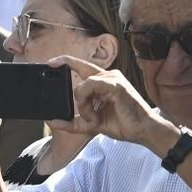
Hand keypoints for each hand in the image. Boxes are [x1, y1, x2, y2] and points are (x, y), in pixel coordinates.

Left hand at [48, 55, 172, 148]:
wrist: (142, 131)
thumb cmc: (122, 124)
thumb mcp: (91, 123)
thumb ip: (71, 122)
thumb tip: (51, 121)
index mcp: (102, 82)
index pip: (80, 66)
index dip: (65, 61)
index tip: (50, 62)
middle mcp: (107, 76)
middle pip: (79, 84)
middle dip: (80, 105)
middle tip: (90, 117)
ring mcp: (112, 78)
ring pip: (82, 87)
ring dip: (84, 107)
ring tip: (95, 118)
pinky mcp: (115, 84)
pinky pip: (90, 87)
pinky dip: (88, 105)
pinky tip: (97, 115)